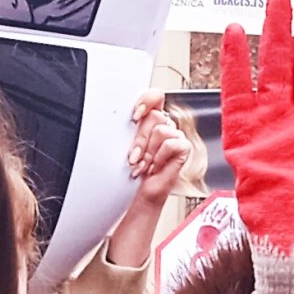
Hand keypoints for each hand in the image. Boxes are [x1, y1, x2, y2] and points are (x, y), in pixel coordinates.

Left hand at [104, 96, 189, 267]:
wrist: (136, 196)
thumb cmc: (129, 173)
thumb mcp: (122, 145)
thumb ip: (125, 127)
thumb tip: (111, 113)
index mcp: (150, 121)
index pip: (156, 96)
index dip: (147, 100)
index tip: (133, 115)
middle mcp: (164, 127)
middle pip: (155, 116)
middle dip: (140, 139)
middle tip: (134, 156)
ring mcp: (174, 138)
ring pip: (162, 129)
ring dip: (148, 151)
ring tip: (144, 164)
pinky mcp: (182, 149)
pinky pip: (172, 143)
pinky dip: (160, 157)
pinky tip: (155, 166)